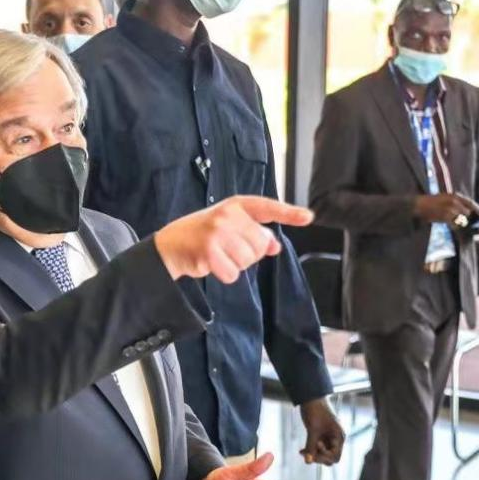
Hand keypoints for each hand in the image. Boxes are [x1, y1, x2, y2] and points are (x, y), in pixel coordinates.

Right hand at [154, 196, 313, 283]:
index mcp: (235, 205)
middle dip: (248, 253)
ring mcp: (217, 231)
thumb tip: (275, 246)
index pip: (267, 207)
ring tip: (219, 255)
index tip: (308, 217)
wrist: (169, 245)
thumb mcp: (228, 227)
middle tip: (228, 249)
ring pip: (248, 260)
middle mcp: (227, 215)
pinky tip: (212, 264)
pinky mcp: (209, 249)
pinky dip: (225, 274)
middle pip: (260, 244)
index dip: (288, 213)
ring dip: (236, 265)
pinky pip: (233, 272)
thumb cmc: (201, 235)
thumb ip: (253, 233)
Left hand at [298, 398, 344, 465]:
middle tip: (307, 453)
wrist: (310, 398)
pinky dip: (310, 450)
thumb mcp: (312, 430)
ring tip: (302, 452)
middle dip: (319, 457)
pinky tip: (301, 451)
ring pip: (323, 454)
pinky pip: (317, 449)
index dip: (324, 457)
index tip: (314, 451)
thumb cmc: (315, 411)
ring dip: (313, 454)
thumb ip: (311, 446)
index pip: (335, 456)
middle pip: (330, 458)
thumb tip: (308, 462)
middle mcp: (336, 439)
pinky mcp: (321, 436)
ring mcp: (328, 438)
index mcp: (339, 437)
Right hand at [414, 193, 478, 226]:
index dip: (477, 208)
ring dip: (458, 221)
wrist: (419, 205)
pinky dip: (453, 225)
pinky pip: (454, 223)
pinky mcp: (445, 216)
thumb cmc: (431, 202)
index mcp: (454, 196)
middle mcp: (454, 201)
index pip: (470, 202)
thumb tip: (466, 211)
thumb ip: (456, 203)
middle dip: (463, 216)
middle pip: (467, 212)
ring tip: (450, 220)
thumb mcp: (445, 198)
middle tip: (456, 218)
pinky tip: (448, 223)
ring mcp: (450, 209)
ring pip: (461, 219)